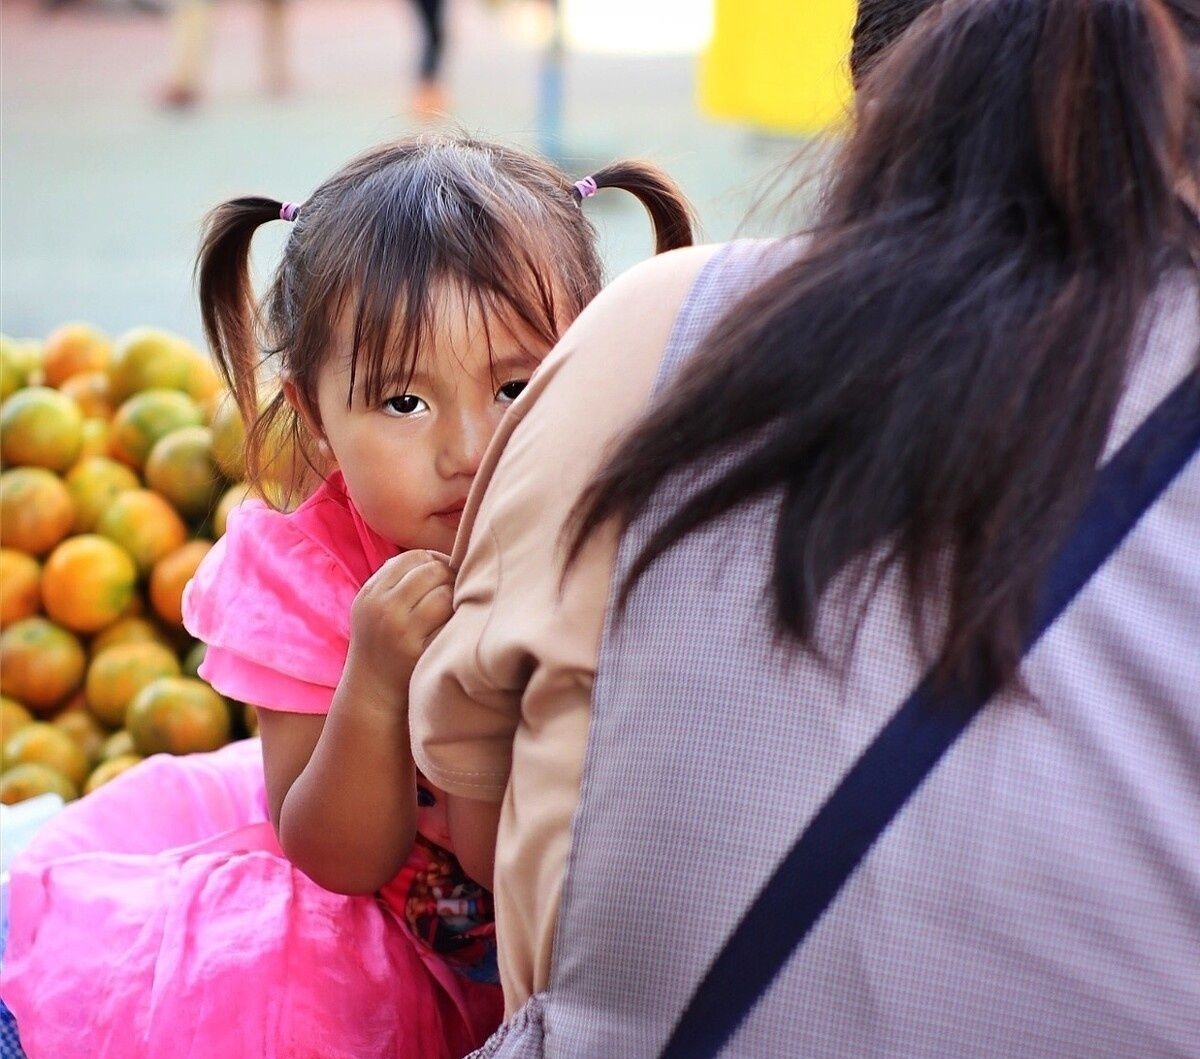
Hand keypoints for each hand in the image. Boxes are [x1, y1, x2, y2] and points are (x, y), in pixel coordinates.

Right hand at [347, 550, 453, 691]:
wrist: (372, 695)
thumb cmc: (382, 644)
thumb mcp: (374, 608)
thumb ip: (397, 580)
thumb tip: (438, 555)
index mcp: (371, 593)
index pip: (413, 557)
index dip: (433, 562)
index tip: (441, 578)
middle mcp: (382, 608)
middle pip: (431, 570)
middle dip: (449, 577)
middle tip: (455, 592)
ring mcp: (399, 630)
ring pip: (444, 593)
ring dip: (456, 598)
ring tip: (456, 609)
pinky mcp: (417, 652)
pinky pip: (450, 622)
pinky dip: (459, 620)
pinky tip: (457, 627)